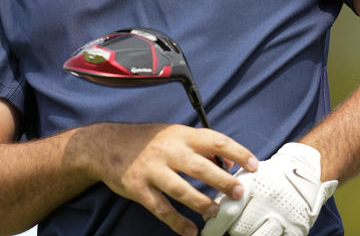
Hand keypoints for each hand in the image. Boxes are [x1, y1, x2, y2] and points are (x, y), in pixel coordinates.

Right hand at [77, 123, 257, 235]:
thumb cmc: (146, 140)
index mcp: (180, 134)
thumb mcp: (172, 133)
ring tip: (216, 211)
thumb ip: (198, 145)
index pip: (215, 140)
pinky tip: (190, 231)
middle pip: (201, 167)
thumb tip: (228, 162)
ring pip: (181, 190)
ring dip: (202, 203)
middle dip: (223, 181)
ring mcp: (152, 170)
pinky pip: (161, 208)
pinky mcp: (138, 188)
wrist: (105, 144)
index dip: (237, 152)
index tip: (254, 165)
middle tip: (239, 193)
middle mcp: (167, 150)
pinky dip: (177, 222)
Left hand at [201, 143, 337, 235]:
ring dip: (248, 234)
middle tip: (234, 225)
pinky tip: (261, 230)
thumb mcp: (248, 178)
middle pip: (239, 230)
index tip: (206, 233)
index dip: (214, 227)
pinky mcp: (295, 229)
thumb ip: (228, 195)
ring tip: (249, 226)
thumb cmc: (269, 176)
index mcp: (253, 186)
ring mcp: (283, 217)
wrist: (304, 171)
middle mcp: (267, 202)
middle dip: (233, 229)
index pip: (227, 212)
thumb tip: (208, 216)